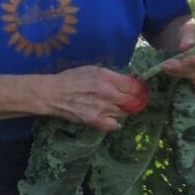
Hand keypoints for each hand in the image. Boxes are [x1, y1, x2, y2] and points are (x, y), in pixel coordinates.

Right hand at [33, 67, 152, 134]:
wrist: (52, 94)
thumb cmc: (71, 78)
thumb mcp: (93, 69)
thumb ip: (112, 76)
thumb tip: (130, 81)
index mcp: (106, 77)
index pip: (134, 85)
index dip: (140, 88)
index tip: (141, 89)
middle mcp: (107, 93)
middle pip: (133, 101)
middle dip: (136, 100)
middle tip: (134, 99)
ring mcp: (102, 109)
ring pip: (125, 113)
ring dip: (124, 110)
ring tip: (116, 106)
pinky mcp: (96, 121)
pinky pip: (115, 125)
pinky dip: (115, 122)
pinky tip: (109, 116)